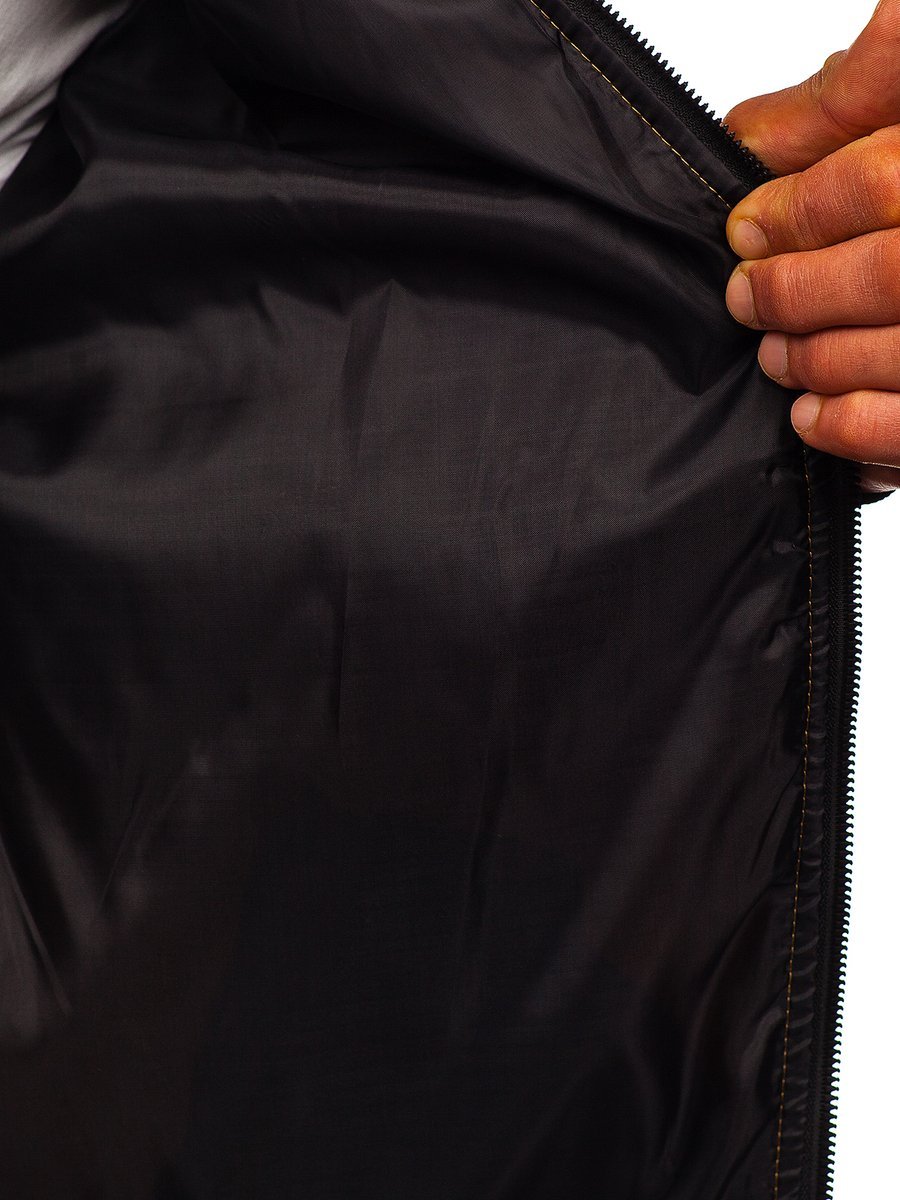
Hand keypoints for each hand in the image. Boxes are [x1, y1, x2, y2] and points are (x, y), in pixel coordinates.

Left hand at [722, 0, 899, 494]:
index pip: (883, 182)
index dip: (798, 209)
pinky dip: (849, 424)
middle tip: (745, 296)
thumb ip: (849, 98)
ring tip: (773, 354)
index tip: (745, 225)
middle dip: (794, 290)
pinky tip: (808, 413)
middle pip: (887, 274)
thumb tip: (750, 134)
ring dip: (815, 357)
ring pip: (896, 350)